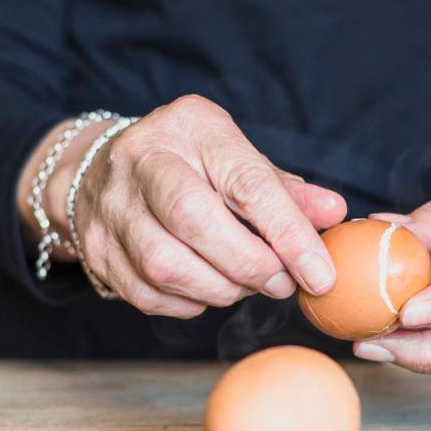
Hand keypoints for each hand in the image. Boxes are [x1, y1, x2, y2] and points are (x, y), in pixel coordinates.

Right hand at [18, 95, 345, 317]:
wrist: (104, 170)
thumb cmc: (192, 165)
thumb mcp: (240, 159)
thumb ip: (286, 191)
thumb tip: (334, 213)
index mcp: (191, 127)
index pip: (246, 183)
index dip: (289, 234)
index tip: (320, 275)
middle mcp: (141, 159)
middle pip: (195, 220)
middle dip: (250, 264)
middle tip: (282, 283)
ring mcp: (111, 205)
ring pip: (166, 265)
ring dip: (221, 289)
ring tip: (247, 285)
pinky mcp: (95, 248)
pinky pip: (147, 294)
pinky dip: (190, 303)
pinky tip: (209, 290)